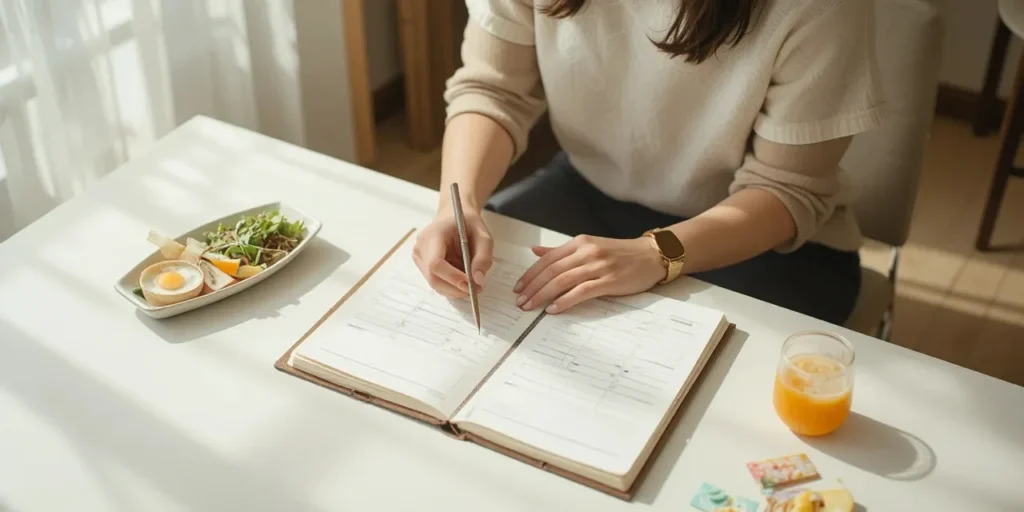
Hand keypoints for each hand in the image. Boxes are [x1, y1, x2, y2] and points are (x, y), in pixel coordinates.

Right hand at [412, 206, 492, 297]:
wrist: (454, 215)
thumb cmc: (468, 223)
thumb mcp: (484, 237)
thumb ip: (483, 258)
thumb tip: (477, 281)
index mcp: (434, 234)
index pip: (436, 263)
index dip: (452, 278)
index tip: (471, 285)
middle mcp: (421, 246)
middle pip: (433, 277)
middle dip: (455, 288)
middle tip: (476, 290)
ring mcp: (418, 256)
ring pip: (434, 282)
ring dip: (454, 288)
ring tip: (471, 282)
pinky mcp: (421, 263)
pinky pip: (435, 280)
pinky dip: (450, 285)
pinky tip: (462, 277)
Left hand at [514, 234, 666, 313]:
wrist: (651, 256)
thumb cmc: (620, 254)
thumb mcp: (589, 246)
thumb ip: (562, 251)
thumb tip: (535, 252)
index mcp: (580, 242)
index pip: (548, 259)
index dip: (530, 274)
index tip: (518, 288)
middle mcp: (587, 252)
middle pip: (552, 271)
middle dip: (532, 287)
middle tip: (520, 301)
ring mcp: (598, 266)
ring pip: (563, 281)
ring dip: (543, 295)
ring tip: (530, 306)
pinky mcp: (609, 280)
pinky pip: (581, 291)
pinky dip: (564, 301)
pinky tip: (553, 309)